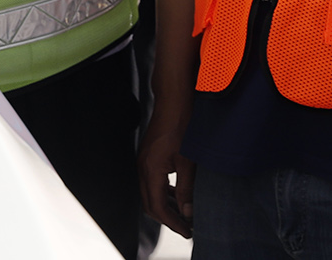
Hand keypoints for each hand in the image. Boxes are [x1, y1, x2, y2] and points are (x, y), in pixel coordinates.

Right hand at [137, 103, 195, 237]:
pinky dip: (164, 192)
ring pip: (150, 194)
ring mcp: (144, 161)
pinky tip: (178, 193)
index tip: (186, 231)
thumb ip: (187, 188)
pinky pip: (152, 182)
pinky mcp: (148, 156)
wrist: (174, 100)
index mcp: (151, 169)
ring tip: (184, 214)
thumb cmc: (181, 123)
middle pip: (150, 204)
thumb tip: (187, 211)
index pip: (157, 207)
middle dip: (167, 219)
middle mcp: (143, 167)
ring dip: (166, 206)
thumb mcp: (188, 160)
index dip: (172, 223)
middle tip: (186, 227)